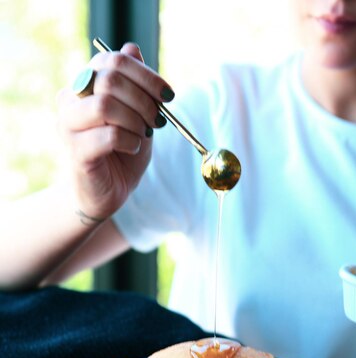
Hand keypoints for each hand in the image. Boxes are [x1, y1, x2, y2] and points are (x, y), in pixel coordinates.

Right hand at [57, 42, 174, 222]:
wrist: (108, 193)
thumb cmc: (122, 153)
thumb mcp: (137, 115)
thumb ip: (135, 85)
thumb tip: (133, 48)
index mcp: (86, 86)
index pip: (113, 60)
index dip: (146, 75)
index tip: (168, 95)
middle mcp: (71, 100)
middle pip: (110, 78)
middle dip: (144, 99)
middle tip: (157, 120)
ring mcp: (69, 125)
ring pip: (105, 104)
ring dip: (135, 120)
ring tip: (143, 134)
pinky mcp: (76, 151)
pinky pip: (109, 135)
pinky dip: (130, 141)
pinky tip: (133, 148)